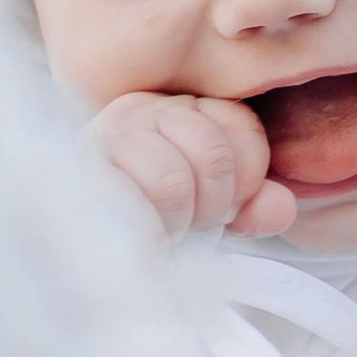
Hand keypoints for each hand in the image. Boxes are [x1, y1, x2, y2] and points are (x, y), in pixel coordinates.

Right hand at [85, 91, 296, 241]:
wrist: (86, 249)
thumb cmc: (150, 224)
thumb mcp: (212, 213)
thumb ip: (254, 205)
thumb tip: (280, 208)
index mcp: (179, 107)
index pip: (239, 123)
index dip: (247, 179)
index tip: (226, 208)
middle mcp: (141, 107)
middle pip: (212, 153)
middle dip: (212, 206)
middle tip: (189, 225)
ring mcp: (103, 135)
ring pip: (173, 181)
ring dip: (175, 223)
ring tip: (160, 231)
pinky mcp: (76, 172)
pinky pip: (129, 204)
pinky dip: (147, 232)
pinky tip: (138, 238)